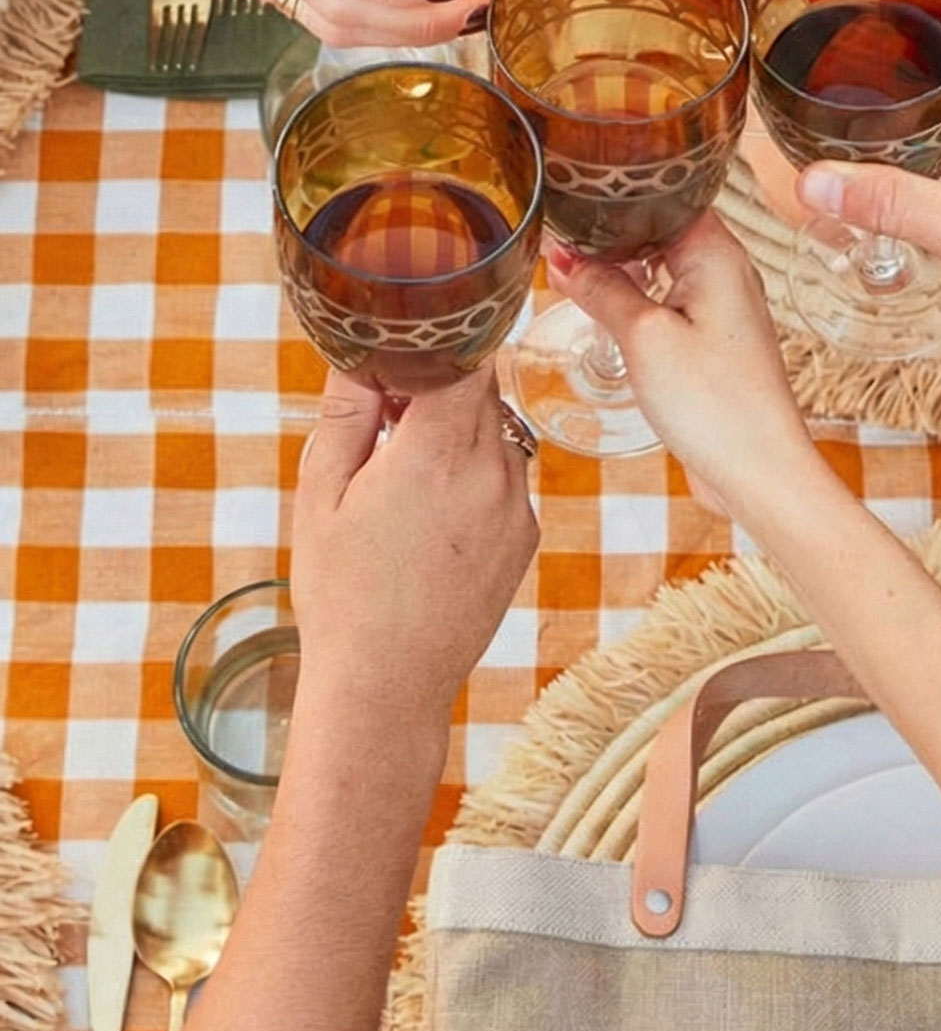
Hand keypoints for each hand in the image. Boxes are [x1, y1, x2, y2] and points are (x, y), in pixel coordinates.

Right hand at [290, 366, 537, 734]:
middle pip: (482, 392)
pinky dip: (475, 477)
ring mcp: (518, 506)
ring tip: (404, 477)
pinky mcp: (527, 536)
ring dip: (459, 434)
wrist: (388, 682)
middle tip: (387, 415)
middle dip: (440, 389)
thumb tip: (363, 352)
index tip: (404, 350)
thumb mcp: (322, 493)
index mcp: (438, 452)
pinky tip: (431, 518)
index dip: (436, 348)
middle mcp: (492, 472)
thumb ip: (348, 412)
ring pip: (497, 433)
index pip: (465, 360)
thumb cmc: (342, 591)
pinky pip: (506, 478)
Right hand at [548, 217, 822, 513]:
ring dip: (622, 268)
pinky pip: (670, 299)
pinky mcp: (716, 337)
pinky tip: (607, 310)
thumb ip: (601, 289)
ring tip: (572, 272)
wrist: (760, 470)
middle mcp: (726, 267)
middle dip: (611, 231)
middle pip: (660, 225)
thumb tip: (562, 257)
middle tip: (558, 235)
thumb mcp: (643, 338)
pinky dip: (638, 298)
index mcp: (716, 250)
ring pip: (662, 264)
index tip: (569, 193)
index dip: (615, 193)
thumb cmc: (715, 405)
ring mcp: (723, 303)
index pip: (663, 191)